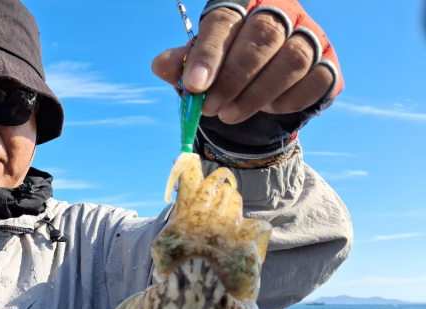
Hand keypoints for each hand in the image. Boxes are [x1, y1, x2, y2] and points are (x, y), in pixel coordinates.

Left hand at [152, 5, 336, 124]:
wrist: (262, 86)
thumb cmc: (226, 66)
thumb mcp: (201, 64)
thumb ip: (183, 63)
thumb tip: (160, 64)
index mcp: (244, 2)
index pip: (225, 19)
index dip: (209, 52)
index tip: (194, 85)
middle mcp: (283, 10)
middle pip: (263, 35)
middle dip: (233, 77)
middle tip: (210, 107)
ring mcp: (311, 34)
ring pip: (292, 59)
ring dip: (256, 94)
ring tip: (229, 115)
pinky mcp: (329, 63)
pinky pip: (314, 81)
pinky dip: (286, 101)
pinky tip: (266, 110)